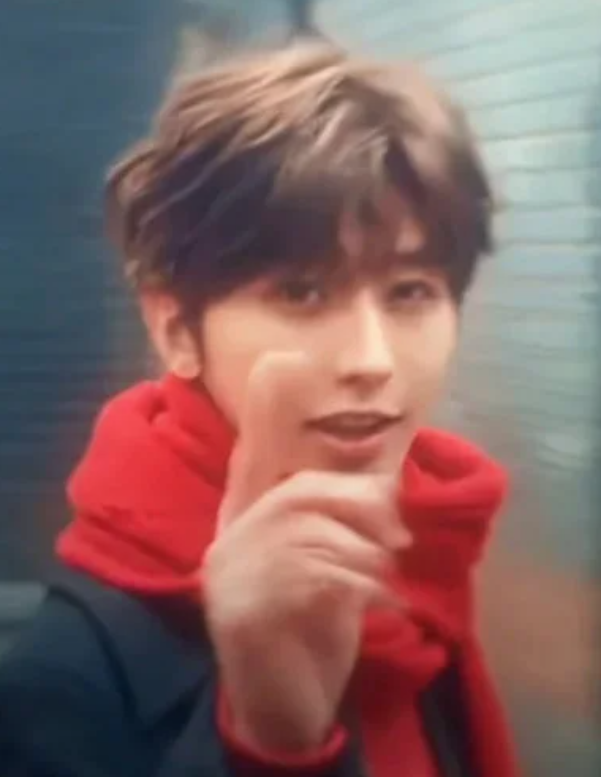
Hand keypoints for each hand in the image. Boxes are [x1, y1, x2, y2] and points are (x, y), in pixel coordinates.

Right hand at [203, 353, 409, 752]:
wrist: (284, 705)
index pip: (252, 461)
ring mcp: (229, 577)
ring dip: (364, 553)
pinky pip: (310, 573)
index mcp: (245, 525)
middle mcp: (228, 542)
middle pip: (298, 494)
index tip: (281, 359)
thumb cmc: (309, 631)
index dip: (266, 413)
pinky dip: (360, 584)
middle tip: (398, 536)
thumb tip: (384, 482)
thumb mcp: (331, 570)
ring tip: (386, 579)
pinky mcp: (242, 613)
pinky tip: (382, 604)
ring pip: (309, 532)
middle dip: (358, 506)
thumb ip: (341, 525)